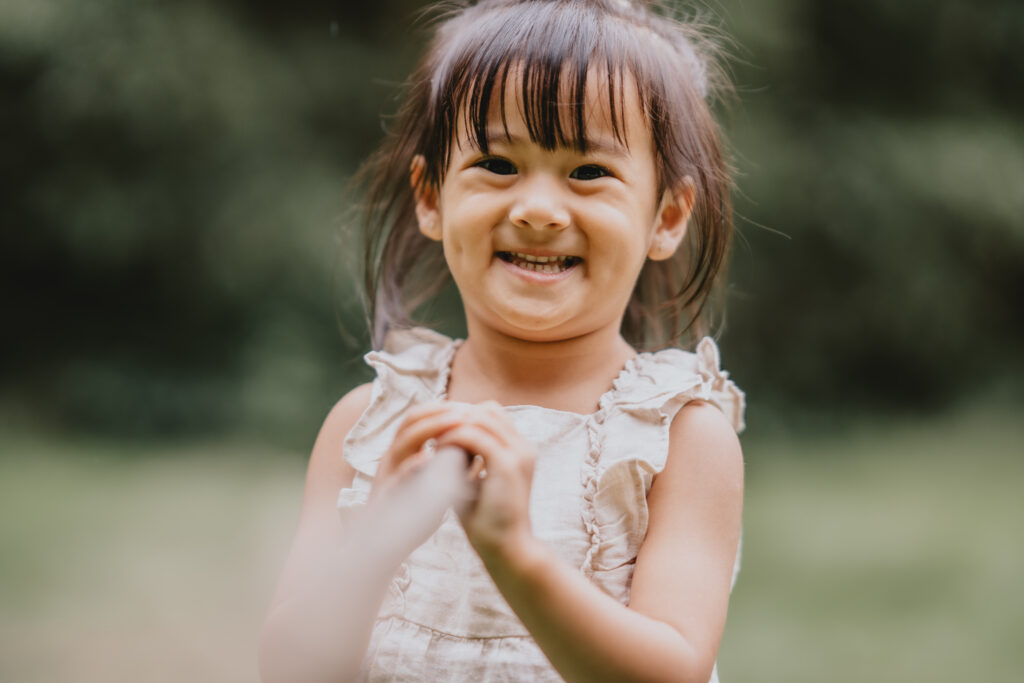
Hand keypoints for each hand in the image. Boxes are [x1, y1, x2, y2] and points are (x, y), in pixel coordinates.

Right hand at [364, 403, 475, 555]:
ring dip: (431, 428)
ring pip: (404, 441)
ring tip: (456, 423)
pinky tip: (432, 456)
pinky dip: (414, 462)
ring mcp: (387, 474)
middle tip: (465, 410)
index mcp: (402, 452)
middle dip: (439, 412)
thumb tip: (474, 443)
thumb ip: (446, 462)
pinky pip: (397, 474)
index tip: (467, 407)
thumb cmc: (413, 512)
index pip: (419, 418)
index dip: (442, 409)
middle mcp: (392, 457)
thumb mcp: (432, 480)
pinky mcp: (385, 495)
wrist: (387, 546)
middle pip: (411, 421)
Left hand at [432, 401, 537, 561]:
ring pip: (482, 417)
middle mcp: (523, 448)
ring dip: (454, 424)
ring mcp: (518, 454)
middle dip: (459, 415)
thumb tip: (443, 441)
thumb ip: (467, 459)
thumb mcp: (476, 481)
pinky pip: (475, 436)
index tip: (441, 428)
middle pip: (489, 410)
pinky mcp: (508, 465)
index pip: (493, 414)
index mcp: (519, 451)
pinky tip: (439, 449)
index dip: (466, 416)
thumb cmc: (487, 520)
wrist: (506, 548)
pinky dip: (454, 437)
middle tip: (434, 428)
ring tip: (434, 438)